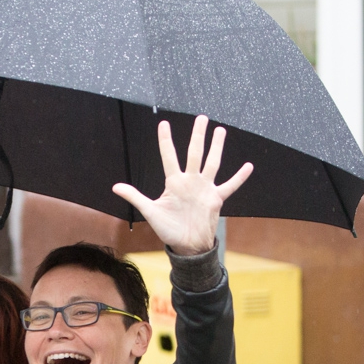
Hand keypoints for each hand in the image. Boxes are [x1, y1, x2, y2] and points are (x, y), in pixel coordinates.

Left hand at [112, 117, 253, 256]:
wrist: (186, 246)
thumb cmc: (167, 229)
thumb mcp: (150, 212)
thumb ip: (135, 197)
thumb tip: (115, 187)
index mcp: (173, 182)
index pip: (169, 156)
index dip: (165, 141)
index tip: (163, 123)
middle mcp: (190, 181)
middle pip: (194, 153)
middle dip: (198, 135)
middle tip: (201, 117)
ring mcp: (204, 188)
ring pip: (212, 163)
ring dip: (217, 147)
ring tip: (220, 130)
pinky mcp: (216, 199)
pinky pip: (230, 186)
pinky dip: (239, 177)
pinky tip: (249, 166)